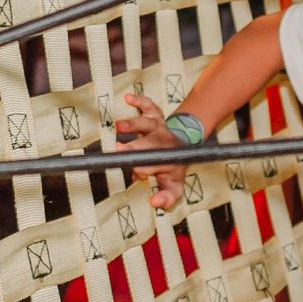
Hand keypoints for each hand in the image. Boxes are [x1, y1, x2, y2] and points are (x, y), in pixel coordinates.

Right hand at [115, 92, 187, 209]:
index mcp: (168, 159)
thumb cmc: (173, 168)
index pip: (156, 165)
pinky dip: (140, 100)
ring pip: (147, 124)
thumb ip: (167, 197)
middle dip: (136, 146)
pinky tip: (128, 98)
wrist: (183, 145)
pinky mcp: (155, 114)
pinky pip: (149, 105)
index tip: (137, 172)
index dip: (146, 168)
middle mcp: (164, 141)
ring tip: (119, 126)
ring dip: (134, 124)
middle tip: (120, 149)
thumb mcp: (174, 186)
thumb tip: (155, 203)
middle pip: (150, 144)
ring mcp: (159, 126)